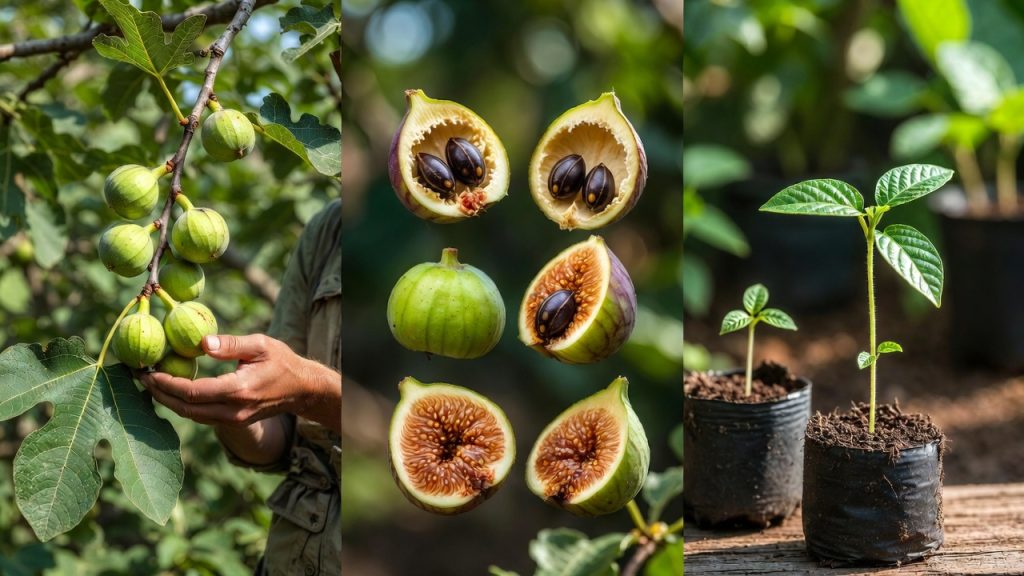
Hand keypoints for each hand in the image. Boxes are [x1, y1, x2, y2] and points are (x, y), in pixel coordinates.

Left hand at [139, 334, 337, 427]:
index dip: (167, 384)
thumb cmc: (282, 361)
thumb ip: (231, 344)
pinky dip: (182, 405)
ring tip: (150, 383)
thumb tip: (201, 343)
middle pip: (185, 409)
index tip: (148, 371)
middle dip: (159, 394)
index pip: (193, 392)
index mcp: (238, 390)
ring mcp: (233, 420)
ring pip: (191, 416)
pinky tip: (172, 391)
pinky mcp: (232, 421)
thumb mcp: (261, 345)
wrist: (301, 389)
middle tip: (140, 377)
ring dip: (168, 401)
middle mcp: (233, 411)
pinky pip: (200, 416)